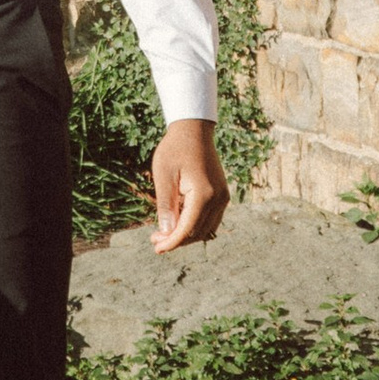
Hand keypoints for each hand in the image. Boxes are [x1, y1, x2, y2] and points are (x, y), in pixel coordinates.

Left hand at [149, 121, 229, 252]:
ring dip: (186, 235)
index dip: (171, 242)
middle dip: (176, 240)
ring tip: (164, 232)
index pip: (187, 229)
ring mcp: (223, 198)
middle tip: (155, 239)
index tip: (156, 248)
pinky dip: (195, 225)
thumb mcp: (164, 176)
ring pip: (206, 229)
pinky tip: (178, 221)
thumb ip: (166, 206)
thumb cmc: (174, 150)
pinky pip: (211, 219)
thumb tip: (166, 233)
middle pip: (198, 233)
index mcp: (204, 194)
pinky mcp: (222, 195)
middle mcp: (218, 199)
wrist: (194, 131)